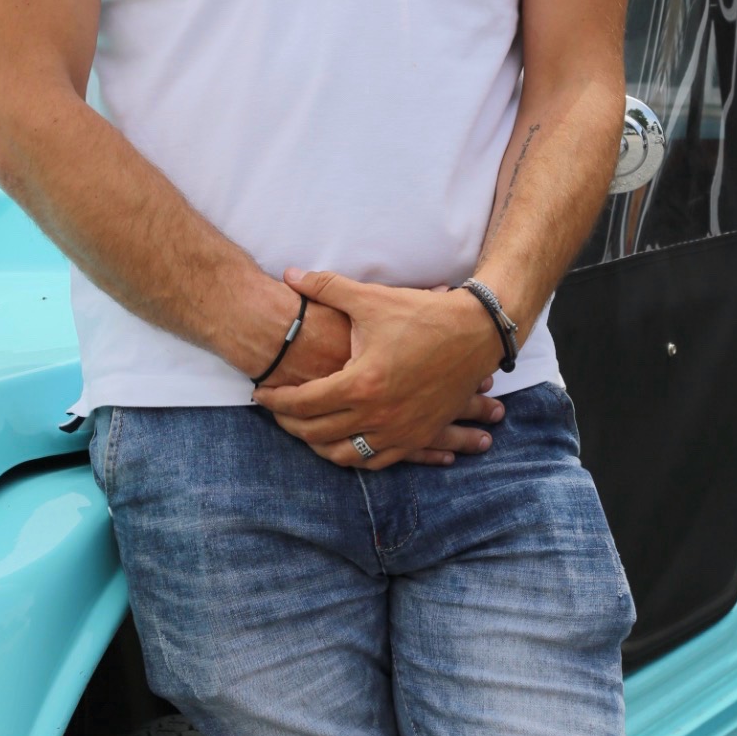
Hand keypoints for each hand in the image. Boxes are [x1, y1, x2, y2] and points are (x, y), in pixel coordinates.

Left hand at [254, 268, 504, 468]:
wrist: (475, 333)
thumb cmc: (422, 315)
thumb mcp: (371, 299)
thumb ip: (326, 287)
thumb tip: (289, 274)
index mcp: (361, 384)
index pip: (302, 403)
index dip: (275, 400)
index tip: (261, 393)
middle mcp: (378, 416)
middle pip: (317, 434)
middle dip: (289, 424)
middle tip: (277, 411)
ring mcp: (400, 432)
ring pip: (345, 456)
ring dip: (318, 446)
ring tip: (306, 429)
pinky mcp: (418, 436)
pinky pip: (377, 461)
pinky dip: (355, 456)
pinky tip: (344, 443)